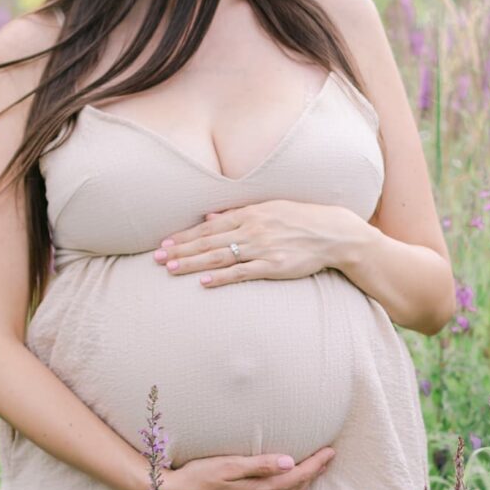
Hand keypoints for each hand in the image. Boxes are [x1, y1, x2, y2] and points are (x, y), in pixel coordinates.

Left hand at [153, 200, 359, 286]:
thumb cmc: (300, 219)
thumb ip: (238, 213)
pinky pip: (242, 272)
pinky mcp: (273, 265)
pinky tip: (203, 281)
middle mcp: (252, 229)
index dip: (185, 236)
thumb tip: (210, 216)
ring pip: (219, 256)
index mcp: (250, 213)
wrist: (333, 233)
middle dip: (180, 250)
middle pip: (208, 242)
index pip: (209, 227)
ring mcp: (262, 247)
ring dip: (192, 263)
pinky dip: (221, 277)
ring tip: (170, 269)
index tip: (164, 243)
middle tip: (156, 259)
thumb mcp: (269, 208)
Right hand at [156, 447, 336, 489]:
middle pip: (295, 486)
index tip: (330, 451)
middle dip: (315, 472)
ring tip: (319, 473)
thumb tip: (289, 462)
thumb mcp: (228, 464)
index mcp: (259, 489)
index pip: (296, 475)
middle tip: (330, 457)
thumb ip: (260, 465)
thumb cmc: (199, 475)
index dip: (315, 463)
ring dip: (305, 485)